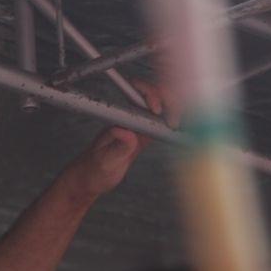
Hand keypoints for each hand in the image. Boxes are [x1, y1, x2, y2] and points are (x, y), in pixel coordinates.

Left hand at [59, 80, 174, 200]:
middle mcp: (130, 116)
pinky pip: (163, 122)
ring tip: (177, 126)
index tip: (157, 111)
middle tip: (174, 122)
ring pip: (164, 106)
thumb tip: (124, 131)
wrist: (90, 179)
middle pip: (157, 94)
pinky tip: (181, 130)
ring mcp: (139, 124)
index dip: (152, 95)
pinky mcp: (145, 135)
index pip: (138, 92)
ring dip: (176, 109)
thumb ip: (117, 147)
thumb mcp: (105, 160)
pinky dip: (174, 122)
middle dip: (171, 101)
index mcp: (120, 117)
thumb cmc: (92, 169)